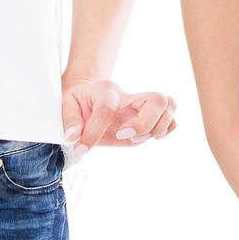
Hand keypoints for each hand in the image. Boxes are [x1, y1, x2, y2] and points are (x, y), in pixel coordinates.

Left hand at [59, 77, 176, 154]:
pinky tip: (146, 137)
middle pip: (157, 99)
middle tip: (123, 135)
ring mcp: (141, 107)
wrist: (88, 95)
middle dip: (144, 124)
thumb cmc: (78, 101)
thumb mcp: (65, 105)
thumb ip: (69, 119)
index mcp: (106, 91)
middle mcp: (129, 97)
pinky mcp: (148, 120)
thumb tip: (74, 136)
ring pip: (170, 106)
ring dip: (156, 128)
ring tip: (134, 138)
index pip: (107, 110)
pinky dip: (165, 131)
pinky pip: (172, 121)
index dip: (93, 132)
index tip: (81, 148)